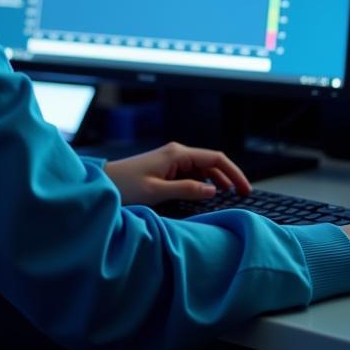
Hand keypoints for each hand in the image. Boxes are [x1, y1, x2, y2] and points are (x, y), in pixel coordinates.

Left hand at [103, 141, 251, 206]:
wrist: (104, 183)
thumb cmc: (126, 187)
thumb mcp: (158, 192)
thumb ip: (187, 190)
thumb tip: (213, 191)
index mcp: (177, 154)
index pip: (216, 158)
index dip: (234, 173)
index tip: (246, 189)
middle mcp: (177, 153)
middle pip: (212, 162)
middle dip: (229, 177)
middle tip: (242, 195)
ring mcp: (171, 159)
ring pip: (203, 167)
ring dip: (217, 180)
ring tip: (229, 196)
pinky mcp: (166, 167)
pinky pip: (192, 172)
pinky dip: (204, 182)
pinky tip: (207, 194)